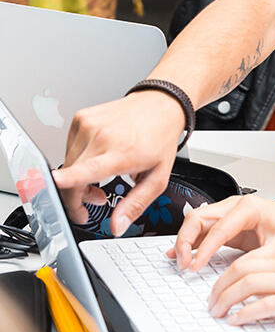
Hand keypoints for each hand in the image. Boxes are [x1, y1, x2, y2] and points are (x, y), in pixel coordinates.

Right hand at [52, 91, 183, 236]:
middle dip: (77, 197)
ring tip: (101, 178)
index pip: (88, 168)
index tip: (55, 183)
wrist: (161, 105)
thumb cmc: (160, 138)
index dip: (69, 180)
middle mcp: (103, 136)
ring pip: (67, 164)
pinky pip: (70, 148)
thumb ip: (136, 204)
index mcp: (123, 152)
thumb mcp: (158, 177)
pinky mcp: (81, 118)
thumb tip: (117, 226)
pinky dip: (79, 160)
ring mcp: (89, 125)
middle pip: (70, 176)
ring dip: (78, 179)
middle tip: (98, 200)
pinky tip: (97, 158)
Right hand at [166, 195, 274, 271]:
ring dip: (186, 240)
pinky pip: (205, 231)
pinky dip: (192, 242)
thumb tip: (236, 275)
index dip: (203, 249)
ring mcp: (233, 215)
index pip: (217, 228)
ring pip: (198, 222)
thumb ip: (258, 260)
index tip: (195, 266)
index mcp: (250, 207)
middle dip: (185, 240)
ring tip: (180, 262)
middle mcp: (238, 206)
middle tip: (183, 263)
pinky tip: (182, 254)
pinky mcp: (232, 226)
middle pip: (199, 217)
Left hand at [207, 243, 274, 327]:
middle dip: (220, 286)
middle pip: (242, 269)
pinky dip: (246, 313)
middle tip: (212, 300)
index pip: (249, 258)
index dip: (227, 273)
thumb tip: (261, 288)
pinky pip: (264, 306)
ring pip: (248, 285)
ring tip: (218, 311)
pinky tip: (238, 320)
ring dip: (226, 299)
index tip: (218, 286)